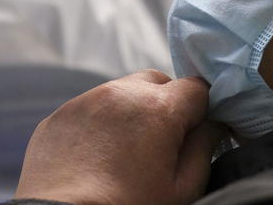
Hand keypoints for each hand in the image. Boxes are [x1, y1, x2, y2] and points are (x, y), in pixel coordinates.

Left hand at [15, 70, 224, 204]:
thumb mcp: (180, 190)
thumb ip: (203, 150)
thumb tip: (212, 125)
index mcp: (157, 109)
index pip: (196, 87)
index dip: (202, 109)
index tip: (196, 133)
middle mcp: (120, 93)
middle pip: (157, 82)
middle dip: (167, 104)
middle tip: (163, 143)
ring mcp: (85, 101)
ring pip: (122, 92)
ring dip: (132, 111)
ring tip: (127, 153)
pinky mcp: (59, 116)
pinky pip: (90, 107)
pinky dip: (101, 123)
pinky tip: (98, 157)